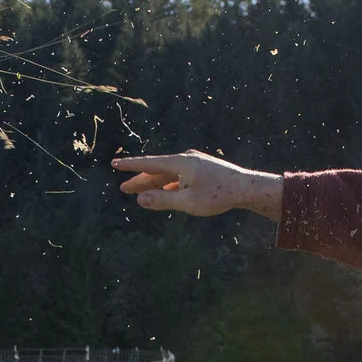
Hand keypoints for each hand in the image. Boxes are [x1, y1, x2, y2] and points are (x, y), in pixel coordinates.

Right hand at [112, 151, 283, 219]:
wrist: (246, 188)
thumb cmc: (218, 195)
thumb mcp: (187, 202)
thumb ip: (162, 200)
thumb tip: (141, 199)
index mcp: (180, 163)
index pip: (149, 164)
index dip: (130, 166)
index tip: (114, 164)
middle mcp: (186, 159)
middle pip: (157, 170)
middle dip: (140, 180)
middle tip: (123, 188)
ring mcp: (195, 164)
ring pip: (168, 175)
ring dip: (154, 184)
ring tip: (140, 193)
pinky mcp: (202, 171)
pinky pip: (179, 178)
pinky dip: (169, 185)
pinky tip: (163, 192)